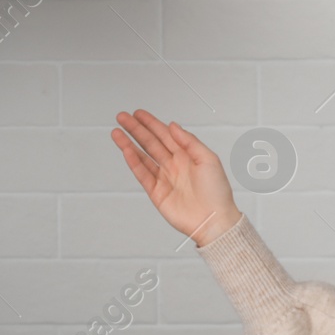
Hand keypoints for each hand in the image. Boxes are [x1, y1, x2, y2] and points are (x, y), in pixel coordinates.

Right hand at [110, 109, 241, 246]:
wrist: (214, 220)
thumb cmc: (217, 193)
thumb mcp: (209, 159)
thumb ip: (189, 141)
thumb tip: (173, 126)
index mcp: (187, 156)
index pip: (165, 135)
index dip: (151, 123)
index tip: (138, 114)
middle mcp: (173, 165)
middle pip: (150, 143)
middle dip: (136, 129)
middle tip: (122, 118)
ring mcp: (164, 178)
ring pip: (142, 157)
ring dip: (129, 144)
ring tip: (117, 133)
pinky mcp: (156, 193)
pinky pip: (142, 174)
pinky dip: (133, 162)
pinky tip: (126, 151)